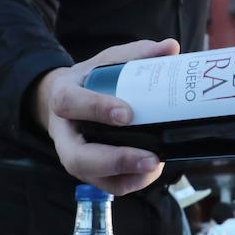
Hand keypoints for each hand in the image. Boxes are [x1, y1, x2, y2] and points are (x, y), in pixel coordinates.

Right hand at [32, 38, 178, 195]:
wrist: (67, 104)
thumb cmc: (90, 82)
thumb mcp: (106, 62)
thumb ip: (137, 54)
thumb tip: (171, 47)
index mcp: (63, 97)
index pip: (71, 104)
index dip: (97, 109)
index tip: (127, 114)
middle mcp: (64, 135)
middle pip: (78, 158)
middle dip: (116, 161)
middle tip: (151, 158)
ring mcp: (73, 158)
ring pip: (94, 178)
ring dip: (129, 176)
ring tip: (157, 165)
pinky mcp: (88, 173)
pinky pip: (108, 186)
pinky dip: (132, 181)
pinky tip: (152, 168)